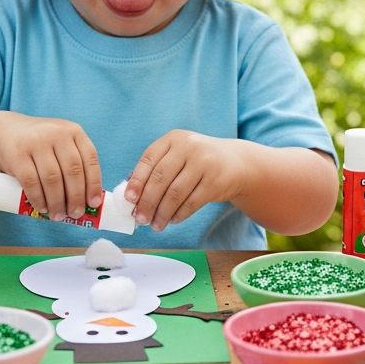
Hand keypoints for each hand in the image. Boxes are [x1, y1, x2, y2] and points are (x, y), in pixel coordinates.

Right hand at [0, 114, 101, 221]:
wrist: (5, 133)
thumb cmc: (40, 146)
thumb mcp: (61, 145)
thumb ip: (74, 165)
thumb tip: (88, 201)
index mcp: (74, 131)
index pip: (90, 160)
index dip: (94, 184)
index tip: (94, 204)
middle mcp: (57, 133)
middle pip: (72, 170)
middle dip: (76, 197)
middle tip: (75, 214)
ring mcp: (36, 142)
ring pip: (52, 178)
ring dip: (57, 202)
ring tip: (58, 215)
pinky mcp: (17, 154)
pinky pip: (31, 181)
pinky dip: (39, 199)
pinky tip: (43, 208)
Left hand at [125, 131, 245, 230]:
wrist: (236, 162)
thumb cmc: (198, 162)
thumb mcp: (178, 156)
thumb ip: (157, 170)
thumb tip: (132, 197)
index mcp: (173, 138)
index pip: (148, 159)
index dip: (137, 181)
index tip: (129, 200)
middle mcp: (189, 146)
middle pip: (160, 178)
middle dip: (147, 202)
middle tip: (140, 218)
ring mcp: (204, 162)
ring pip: (175, 193)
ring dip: (162, 213)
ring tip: (156, 225)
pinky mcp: (216, 180)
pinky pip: (192, 202)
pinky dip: (179, 214)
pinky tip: (173, 220)